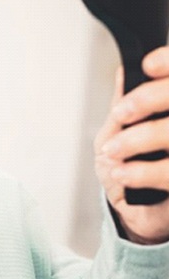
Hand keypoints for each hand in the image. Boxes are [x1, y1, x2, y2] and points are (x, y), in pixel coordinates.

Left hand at [95, 47, 168, 243]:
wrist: (132, 213)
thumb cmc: (126, 166)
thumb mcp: (116, 132)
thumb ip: (123, 103)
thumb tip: (125, 71)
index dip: (168, 65)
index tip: (147, 66)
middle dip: (148, 99)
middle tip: (122, 114)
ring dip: (139, 139)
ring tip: (114, 153)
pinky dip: (142, 171)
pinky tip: (123, 174)